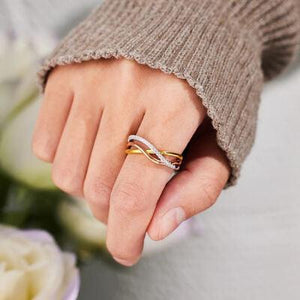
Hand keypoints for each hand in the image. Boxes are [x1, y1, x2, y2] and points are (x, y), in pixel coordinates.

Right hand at [32, 58, 229, 265]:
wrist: (190, 30)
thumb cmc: (211, 88)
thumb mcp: (223, 139)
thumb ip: (198, 188)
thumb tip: (158, 229)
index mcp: (176, 103)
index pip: (138, 191)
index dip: (128, 234)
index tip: (128, 252)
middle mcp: (126, 85)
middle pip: (100, 188)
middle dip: (115, 213)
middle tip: (131, 203)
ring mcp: (89, 77)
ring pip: (67, 174)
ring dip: (90, 190)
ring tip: (113, 173)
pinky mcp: (64, 74)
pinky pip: (44, 145)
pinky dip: (65, 161)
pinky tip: (92, 149)